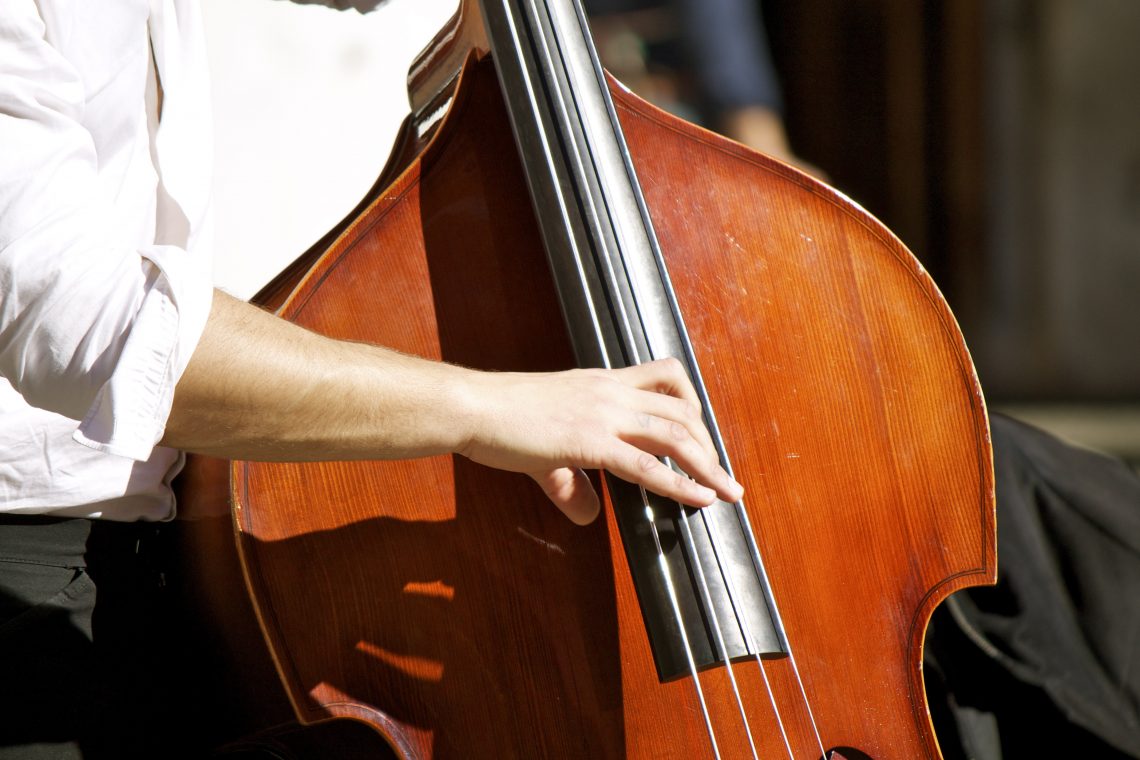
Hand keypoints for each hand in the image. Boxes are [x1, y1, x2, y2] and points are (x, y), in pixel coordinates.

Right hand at [457, 358, 743, 524]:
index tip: (704, 437)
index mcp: (602, 383)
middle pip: (682, 409)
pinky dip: (680, 483)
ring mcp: (602, 414)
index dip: (693, 407)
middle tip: (720, 474)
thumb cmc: (501, 417)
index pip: (665, 378)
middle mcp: (610, 392)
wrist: (473, 406)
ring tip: (727, 490)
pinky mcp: (589, 441)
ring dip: (709, 465)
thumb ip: (573, 483)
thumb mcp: (546, 449)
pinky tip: (699, 498)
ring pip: (676, 434)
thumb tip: (590, 516)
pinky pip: (646, 464)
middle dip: (709, 444)